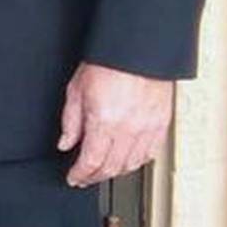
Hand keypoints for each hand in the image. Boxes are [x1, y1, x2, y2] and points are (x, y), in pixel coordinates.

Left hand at [57, 63, 173, 186]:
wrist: (136, 49)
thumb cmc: (107, 62)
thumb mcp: (76, 89)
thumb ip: (70, 120)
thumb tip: (66, 142)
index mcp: (104, 121)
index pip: (91, 161)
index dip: (80, 174)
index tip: (74, 177)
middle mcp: (128, 129)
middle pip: (111, 167)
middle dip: (95, 176)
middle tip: (85, 177)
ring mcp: (147, 128)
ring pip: (131, 164)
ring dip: (115, 172)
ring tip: (103, 171)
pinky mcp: (161, 124)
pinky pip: (150, 154)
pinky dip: (136, 162)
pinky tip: (127, 161)